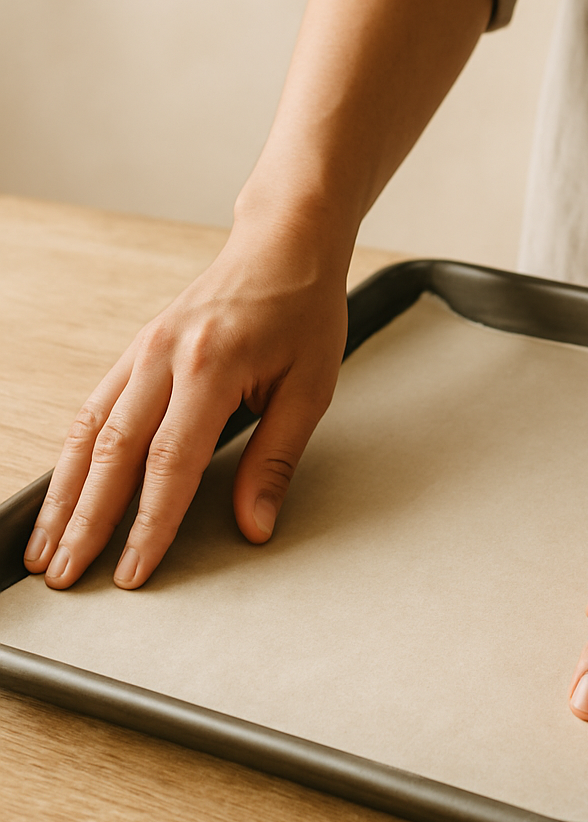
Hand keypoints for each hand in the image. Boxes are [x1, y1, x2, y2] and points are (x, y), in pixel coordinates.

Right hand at [23, 215, 349, 589]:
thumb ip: (276, 459)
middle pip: (112, 452)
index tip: (133, 572)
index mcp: (211, 366)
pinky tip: (63, 486)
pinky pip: (93, 407)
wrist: (285, 246)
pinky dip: (73, 453)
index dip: (148, 524)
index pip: (170, 463)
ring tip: (43, 545)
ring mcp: (143, 350)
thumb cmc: (304, 312)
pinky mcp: (138, 350)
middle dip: (84, 521)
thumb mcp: (310, 388)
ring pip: (87, 431)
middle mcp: (164, 357)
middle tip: (64, 575)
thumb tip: (254, 524)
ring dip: (63, 493)